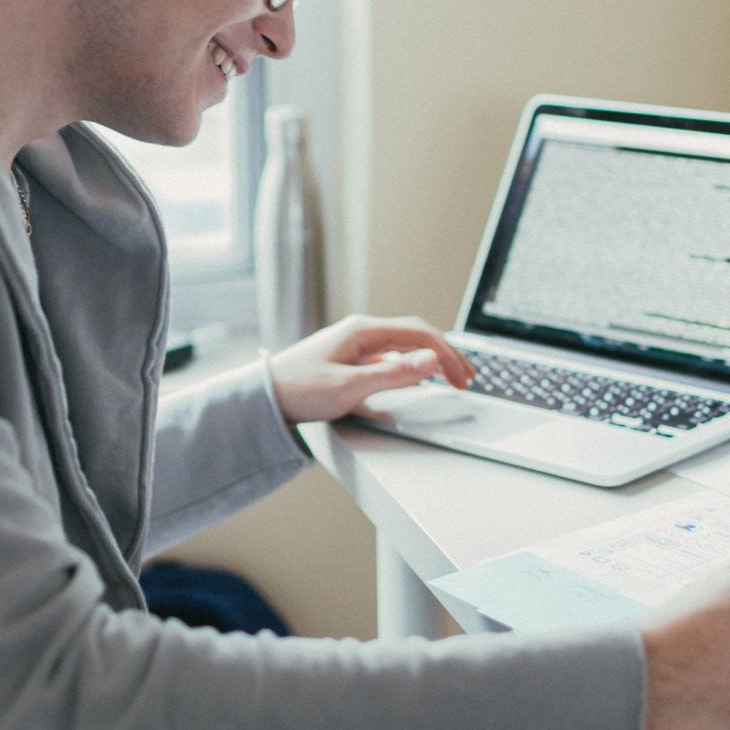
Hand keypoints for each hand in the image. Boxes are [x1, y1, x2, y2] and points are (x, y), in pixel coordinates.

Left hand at [267, 314, 474, 423]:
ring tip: (450, 377)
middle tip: (467, 378)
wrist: (263, 397)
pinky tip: (415, 379)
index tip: (463, 378)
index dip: (448, 354)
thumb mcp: (349, 387)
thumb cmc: (298, 390)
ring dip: (429, 360)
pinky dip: (410, 367)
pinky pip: (388, 358)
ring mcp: (354, 346)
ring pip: (403, 347)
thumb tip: (431, 359)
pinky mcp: (349, 360)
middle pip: (415, 336)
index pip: (419, 333)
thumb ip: (393, 375)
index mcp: (363, 331)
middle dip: (445, 355)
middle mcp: (361, 333)